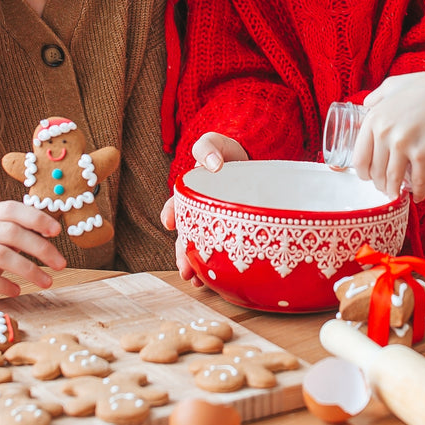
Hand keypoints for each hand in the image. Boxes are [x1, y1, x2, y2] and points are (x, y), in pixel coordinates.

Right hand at [0, 201, 65, 311]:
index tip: (58, 232)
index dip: (36, 218)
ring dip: (28, 269)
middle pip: (8, 232)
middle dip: (40, 248)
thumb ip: (14, 235)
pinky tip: (16, 291)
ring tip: (46, 282)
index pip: (9, 209)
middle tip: (61, 264)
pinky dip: (4, 284)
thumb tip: (52, 229)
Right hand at [160, 133, 249, 282]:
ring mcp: (215, 224)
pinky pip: (221, 251)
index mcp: (193, 192)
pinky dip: (215, 266)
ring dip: (196, 265)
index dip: (171, 212)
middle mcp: (200, 211)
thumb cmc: (229, 154)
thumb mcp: (217, 143)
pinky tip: (214, 280)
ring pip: (202, 247)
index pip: (177, 203)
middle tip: (184, 269)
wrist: (255, 163)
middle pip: (187, 234)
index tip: (169, 223)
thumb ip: (208, 147)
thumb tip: (212, 165)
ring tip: (196, 281)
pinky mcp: (231, 233)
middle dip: (182, 252)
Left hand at [352, 68, 424, 200]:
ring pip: (392, 179)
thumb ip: (377, 96)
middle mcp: (384, 133)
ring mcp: (403, 144)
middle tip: (384, 187)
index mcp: (374, 119)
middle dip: (378, 184)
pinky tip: (419, 197)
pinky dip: (418, 192)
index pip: (360, 157)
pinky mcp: (422, 153)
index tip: (368, 176)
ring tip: (396, 194)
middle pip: (375, 171)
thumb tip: (366, 104)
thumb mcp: (394, 85)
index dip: (363, 172)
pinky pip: (417, 180)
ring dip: (393, 191)